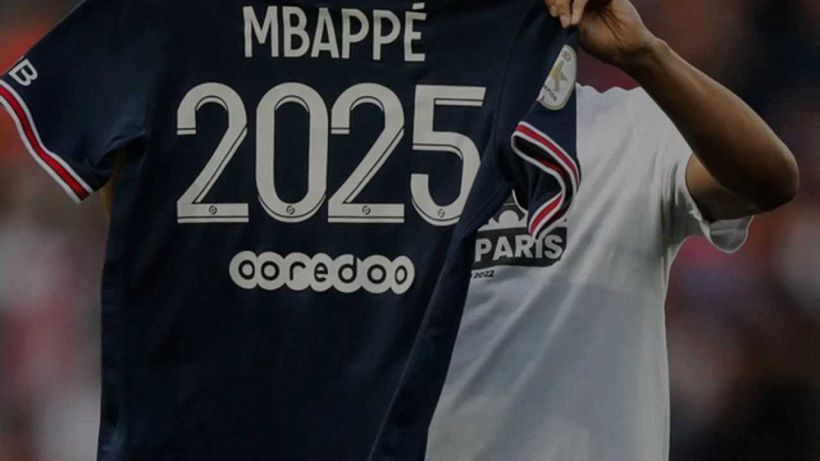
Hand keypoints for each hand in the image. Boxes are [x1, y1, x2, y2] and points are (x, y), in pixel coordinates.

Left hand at [545, 0, 659, 69]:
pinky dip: (577, 4)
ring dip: (564, 3)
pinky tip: (575, 20)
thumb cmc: (602, 44)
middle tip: (555, 16)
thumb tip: (550, 10)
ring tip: (566, 22)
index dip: (552, 1)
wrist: (624, 50)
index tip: (552, 15)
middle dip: (556, 1)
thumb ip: (565, 17)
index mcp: (576, 6)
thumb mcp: (576, 31)